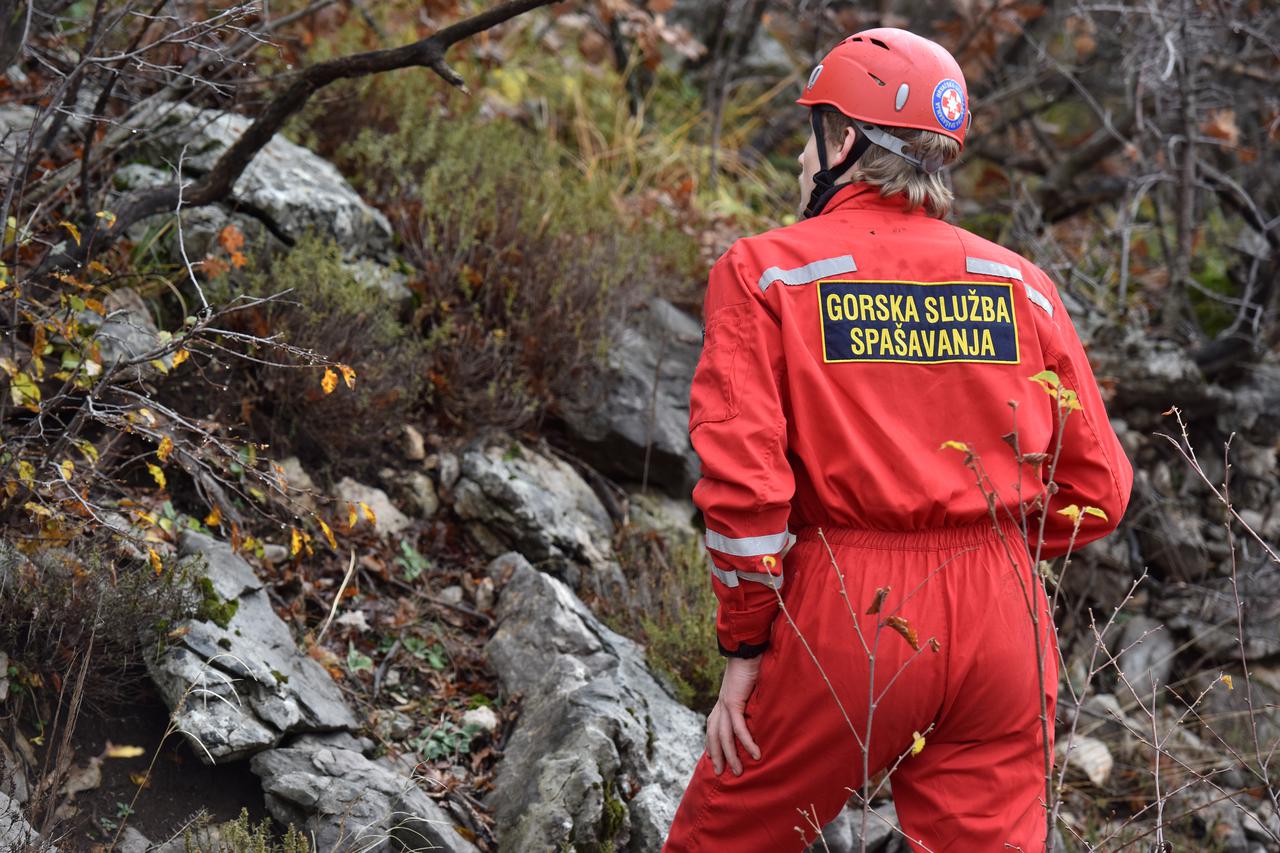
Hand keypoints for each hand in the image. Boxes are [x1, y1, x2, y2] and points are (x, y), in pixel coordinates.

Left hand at [706, 656, 761, 775]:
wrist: (748, 648)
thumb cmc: (752, 665)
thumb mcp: (750, 688)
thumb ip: (751, 701)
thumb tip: (759, 713)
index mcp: (723, 701)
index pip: (713, 726)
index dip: (712, 743)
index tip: (714, 759)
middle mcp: (721, 704)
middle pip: (714, 735)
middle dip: (717, 755)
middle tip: (721, 773)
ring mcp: (725, 703)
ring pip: (724, 736)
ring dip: (731, 755)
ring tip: (740, 771)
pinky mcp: (734, 701)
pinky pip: (738, 727)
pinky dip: (746, 742)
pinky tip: (754, 754)